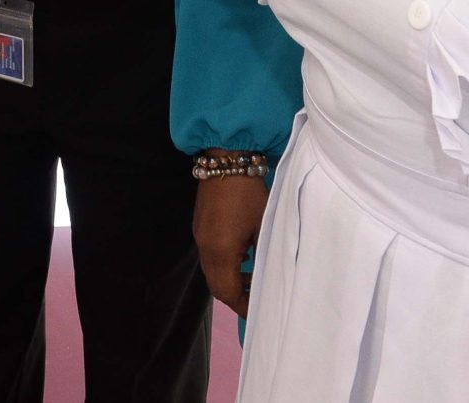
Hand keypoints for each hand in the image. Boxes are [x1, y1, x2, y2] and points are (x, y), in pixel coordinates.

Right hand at [192, 171, 268, 317]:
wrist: (226, 159)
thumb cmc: (249, 194)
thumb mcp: (264, 226)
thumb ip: (264, 254)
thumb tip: (269, 275)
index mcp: (220, 251)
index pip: (227, 292)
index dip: (243, 305)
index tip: (260, 309)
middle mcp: (204, 247)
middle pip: (216, 285)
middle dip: (236, 296)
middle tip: (257, 296)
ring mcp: (199, 235)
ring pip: (211, 270)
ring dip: (230, 279)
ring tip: (253, 276)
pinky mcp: (200, 225)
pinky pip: (210, 256)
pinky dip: (224, 264)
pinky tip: (243, 254)